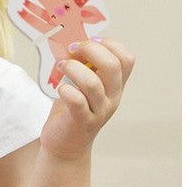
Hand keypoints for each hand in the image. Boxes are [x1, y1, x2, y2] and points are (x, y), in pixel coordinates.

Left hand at [40, 37, 134, 162]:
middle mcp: (112, 97)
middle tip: (73, 49)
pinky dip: (66, 90)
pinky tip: (60, 88)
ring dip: (74, 68)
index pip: (127, 59)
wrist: (66, 146)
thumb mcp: (82, 85)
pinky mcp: (81, 121)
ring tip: (61, 66)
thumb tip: (73, 42)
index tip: (90, 41)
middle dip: (91, 50)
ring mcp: (99, 111)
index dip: (110, 44)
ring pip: (93, 83)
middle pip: (113, 66)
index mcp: (115, 85)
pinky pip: (77, 101)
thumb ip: (83, 66)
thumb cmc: (71, 110)